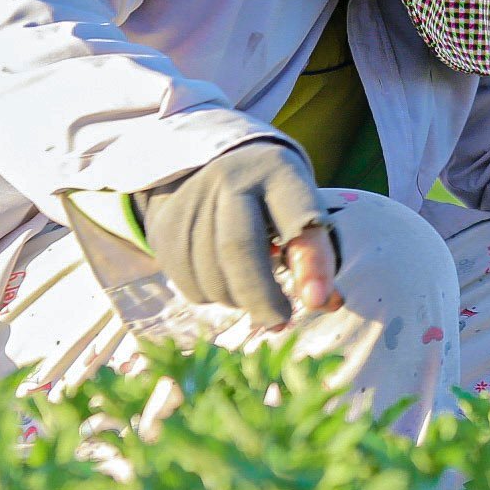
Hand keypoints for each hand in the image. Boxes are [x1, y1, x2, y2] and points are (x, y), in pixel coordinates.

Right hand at [129, 139, 342, 327]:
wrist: (209, 168)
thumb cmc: (270, 199)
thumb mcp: (298, 209)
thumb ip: (315, 254)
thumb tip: (325, 303)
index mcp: (278, 172)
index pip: (297, 219)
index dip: (311, 263)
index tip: (317, 301)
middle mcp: (230, 179)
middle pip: (239, 249)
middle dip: (262, 297)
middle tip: (280, 321)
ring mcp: (191, 202)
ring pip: (212, 274)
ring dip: (237, 299)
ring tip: (250, 288)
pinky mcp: (164, 228)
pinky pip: (190, 285)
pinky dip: (213, 296)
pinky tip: (223, 278)